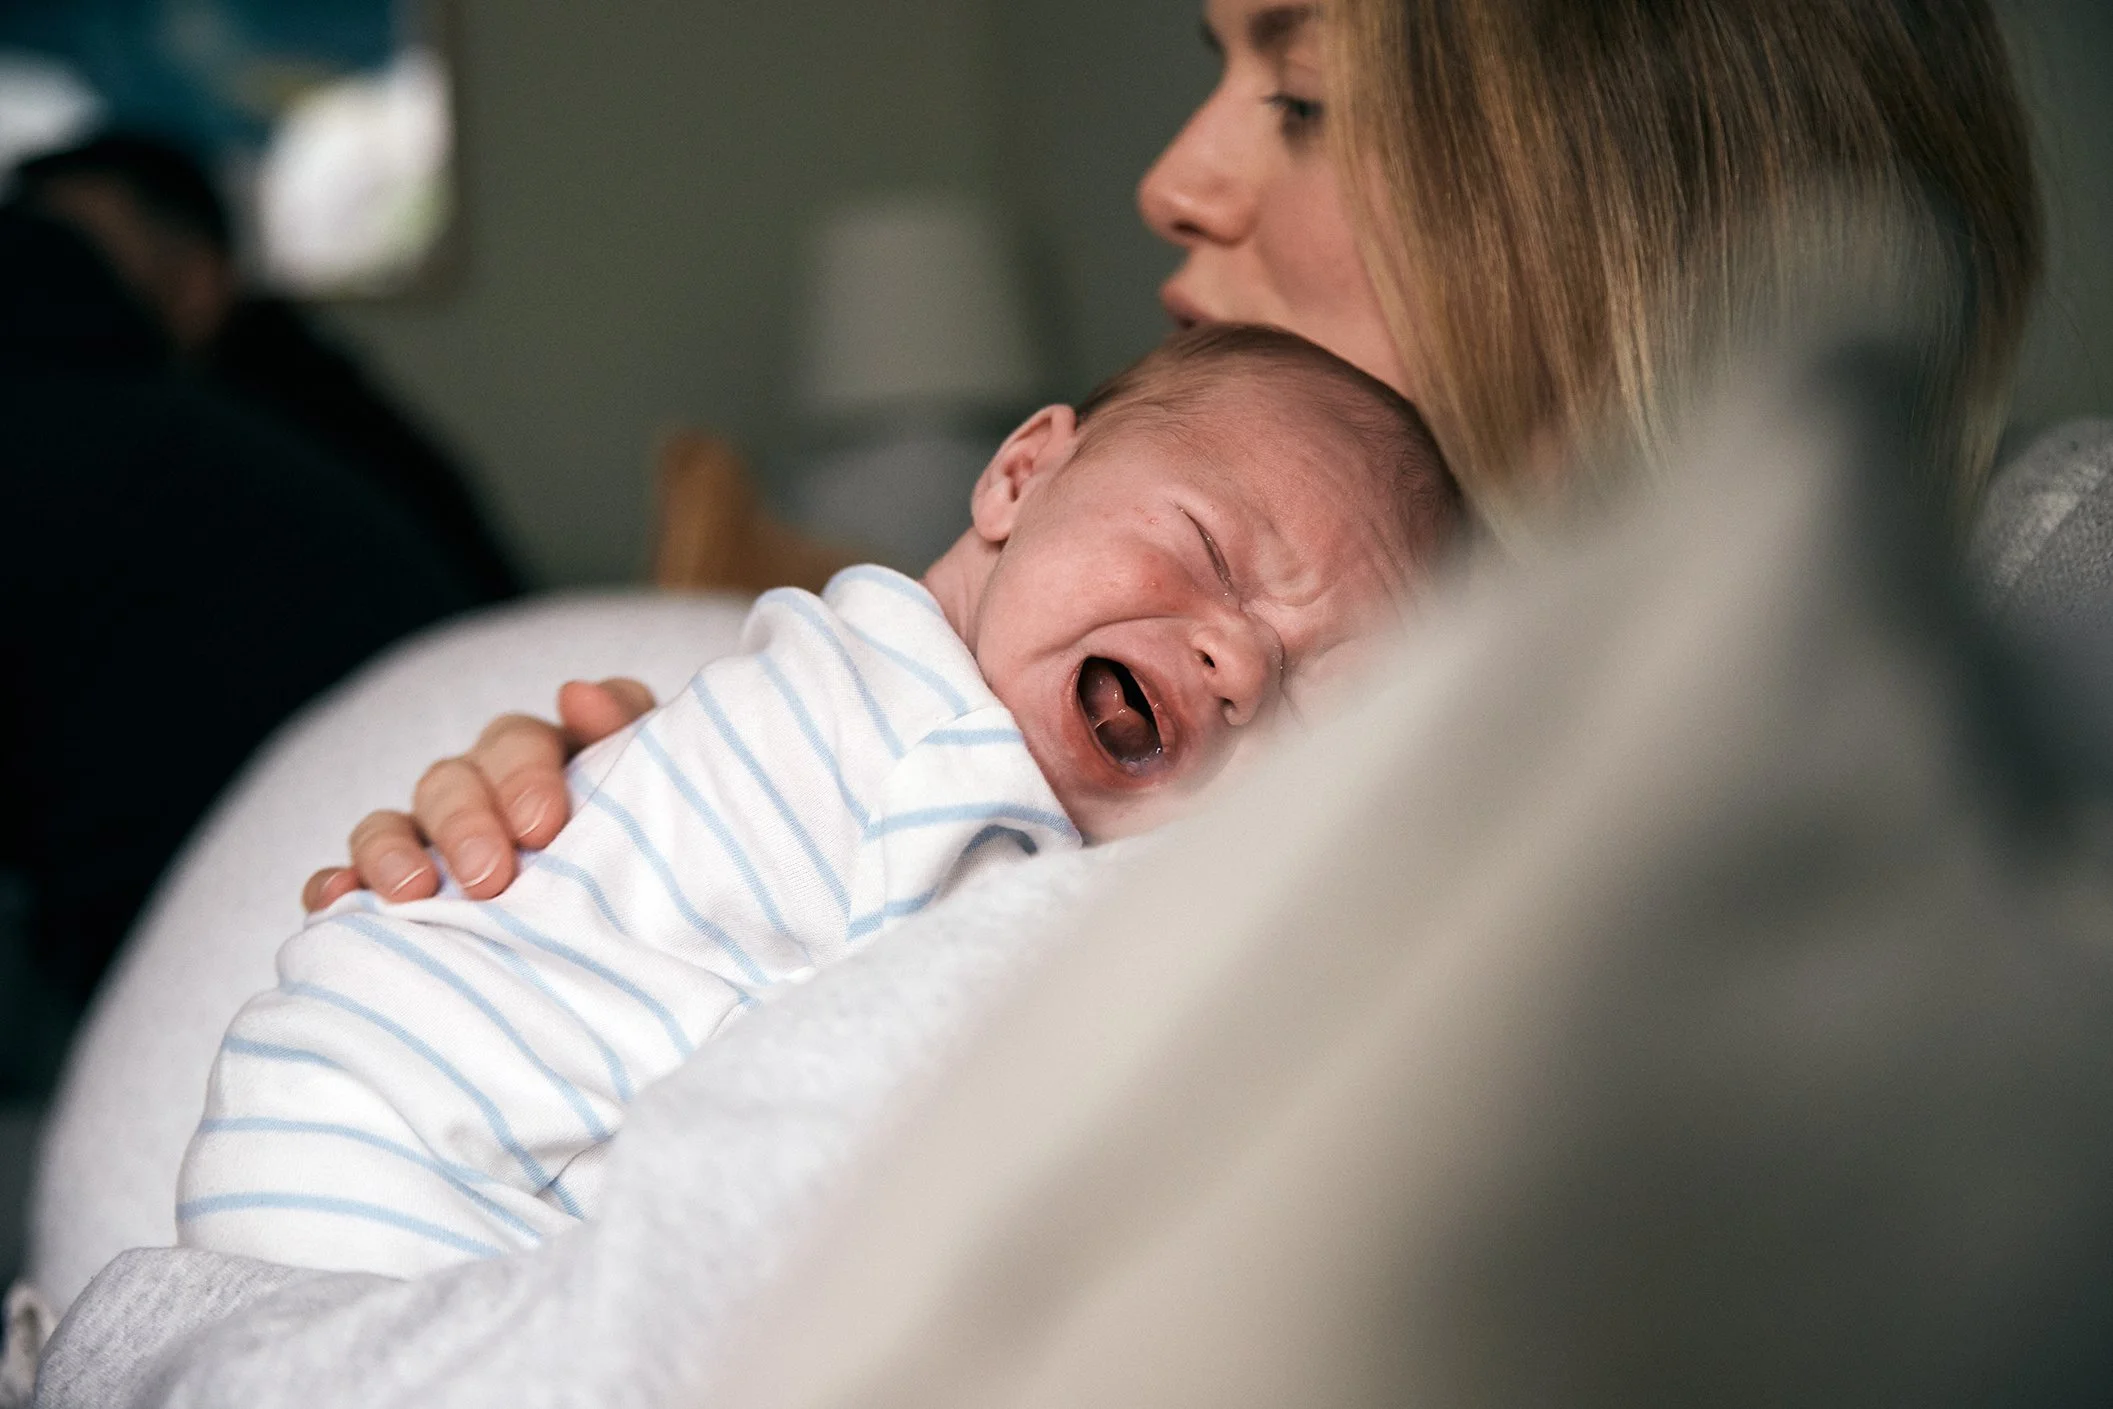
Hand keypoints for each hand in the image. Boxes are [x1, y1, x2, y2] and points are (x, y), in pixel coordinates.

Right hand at [302, 677, 655, 910]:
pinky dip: (336, 886)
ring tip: (411, 892)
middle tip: (493, 875)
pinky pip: (348, 879)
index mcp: (548, 761)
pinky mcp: (396, 892)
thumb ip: (634, 733)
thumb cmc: (658, 853)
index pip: (523, 743)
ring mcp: (433, 841)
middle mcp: (482, 791)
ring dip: (391, 850)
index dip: (526, 775)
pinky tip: (334, 903)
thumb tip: (578, 694)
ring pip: (394, 823)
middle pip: (453, 780)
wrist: (654, 939)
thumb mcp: (663, 791)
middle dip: (466, 823)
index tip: (545, 826)